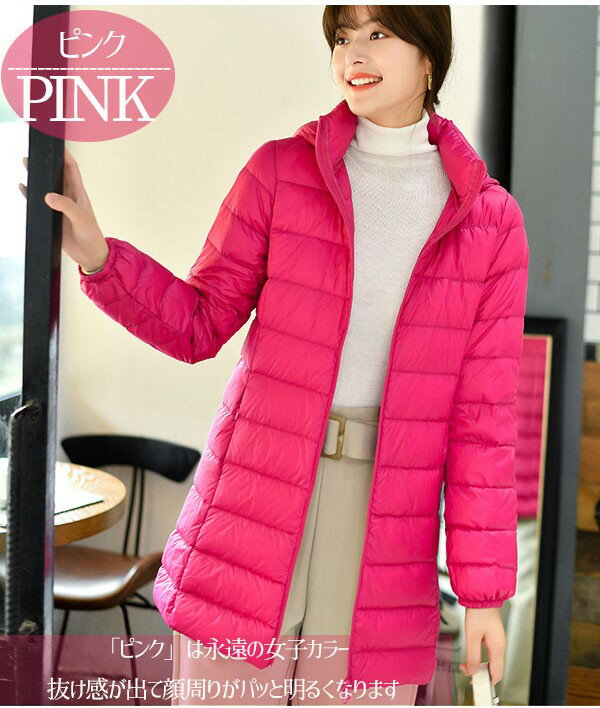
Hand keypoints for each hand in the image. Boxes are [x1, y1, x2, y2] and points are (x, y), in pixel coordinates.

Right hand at [18, 147, 109, 271]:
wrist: (89, 255)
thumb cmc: (92, 236)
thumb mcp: (80, 219)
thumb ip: (66, 206)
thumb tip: (49, 196)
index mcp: (79, 194)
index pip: (72, 169)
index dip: (65, 156)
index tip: (57, 145)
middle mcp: (69, 197)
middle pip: (57, 174)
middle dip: (48, 163)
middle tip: (36, 152)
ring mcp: (60, 206)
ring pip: (47, 187)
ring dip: (38, 177)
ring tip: (27, 164)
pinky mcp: (52, 216)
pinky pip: (39, 203)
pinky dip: (30, 195)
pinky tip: (23, 188)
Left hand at [459, 607, 505, 687]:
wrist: (482, 597)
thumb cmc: (478, 613)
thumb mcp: (472, 636)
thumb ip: (472, 655)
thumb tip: (471, 670)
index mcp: (497, 648)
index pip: (496, 674)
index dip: (486, 682)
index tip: (475, 683)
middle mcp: (500, 646)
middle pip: (495, 669)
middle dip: (482, 675)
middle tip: (468, 674)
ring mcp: (497, 641)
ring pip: (492, 662)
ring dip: (480, 666)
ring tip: (467, 665)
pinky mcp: (493, 637)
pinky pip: (490, 654)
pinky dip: (481, 658)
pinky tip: (472, 656)